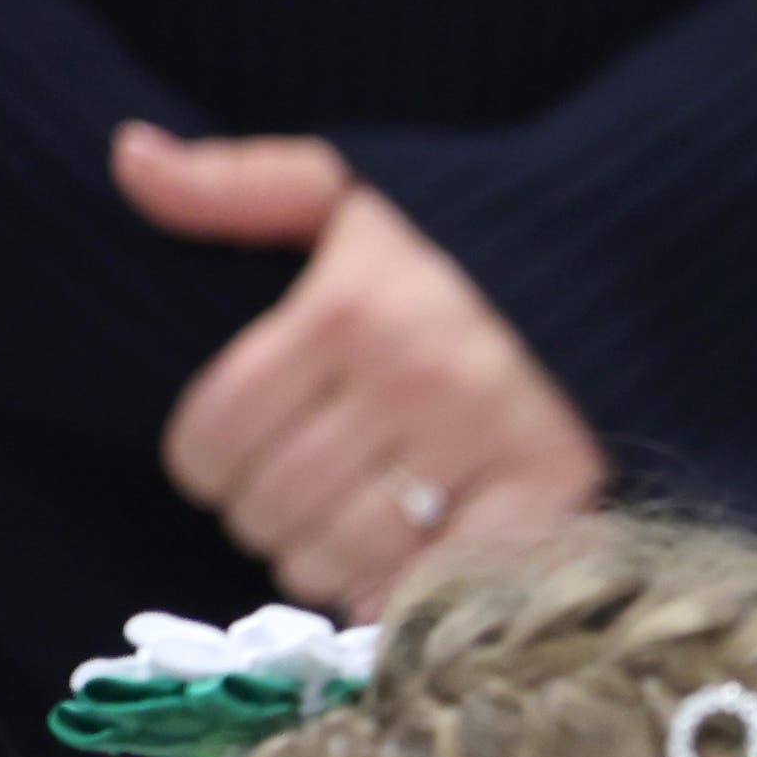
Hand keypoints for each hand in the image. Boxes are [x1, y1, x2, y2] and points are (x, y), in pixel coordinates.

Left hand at [116, 123, 606, 614]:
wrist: (627, 266)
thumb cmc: (463, 241)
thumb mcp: (348, 190)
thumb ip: (236, 185)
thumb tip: (129, 160)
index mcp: (349, 312)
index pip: (213, 438)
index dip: (205, 461)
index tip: (234, 453)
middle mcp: (414, 383)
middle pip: (268, 509)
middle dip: (263, 512)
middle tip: (297, 490)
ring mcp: (483, 450)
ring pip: (336, 559)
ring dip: (320, 558)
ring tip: (347, 523)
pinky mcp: (546, 501)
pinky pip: (424, 588)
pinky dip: (392, 596)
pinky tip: (393, 567)